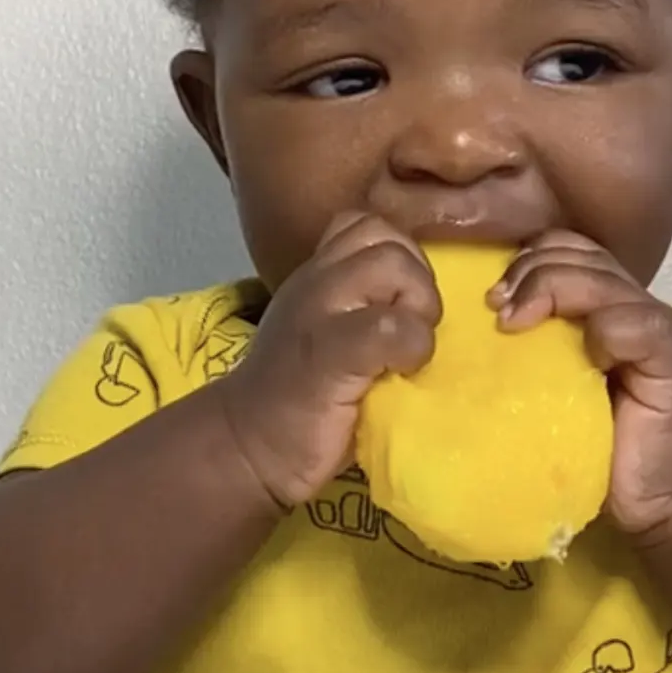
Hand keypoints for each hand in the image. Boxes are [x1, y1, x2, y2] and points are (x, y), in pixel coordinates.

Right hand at [217, 212, 439, 508]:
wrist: (248, 448)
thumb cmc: (299, 400)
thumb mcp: (324, 333)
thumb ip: (360, 306)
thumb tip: (423, 302)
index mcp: (316, 276)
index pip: (366, 224)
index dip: (402, 254)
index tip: (403, 305)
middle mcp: (315, 282)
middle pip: (386, 236)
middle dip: (417, 280)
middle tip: (412, 329)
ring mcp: (319, 312)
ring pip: (391, 263)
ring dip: (417, 306)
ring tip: (407, 347)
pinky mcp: (331, 354)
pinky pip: (392, 325)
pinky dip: (413, 346)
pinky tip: (401, 371)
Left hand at [492, 230, 671, 534]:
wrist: (660, 499)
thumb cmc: (597, 448)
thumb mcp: (550, 388)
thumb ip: (529, 351)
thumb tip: (470, 329)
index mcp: (605, 303)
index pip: (566, 249)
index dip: (526, 260)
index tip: (489, 300)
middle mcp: (635, 304)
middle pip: (580, 255)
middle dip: (530, 273)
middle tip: (496, 311)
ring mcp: (661, 327)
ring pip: (604, 279)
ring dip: (553, 290)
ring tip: (515, 324)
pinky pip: (637, 324)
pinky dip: (605, 330)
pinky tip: (586, 355)